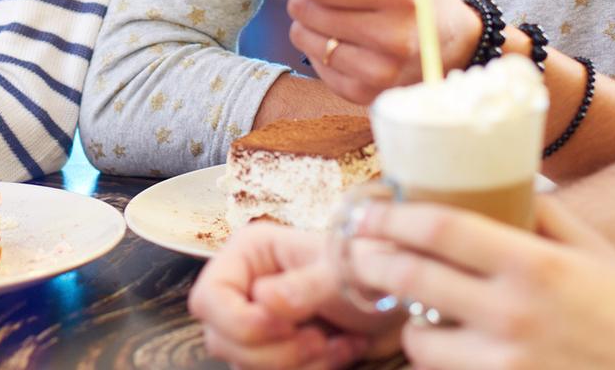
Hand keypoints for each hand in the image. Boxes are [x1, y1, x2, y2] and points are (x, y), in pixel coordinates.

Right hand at [188, 222, 386, 369]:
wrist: (406, 302)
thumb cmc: (376, 270)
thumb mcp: (346, 269)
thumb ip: (305, 284)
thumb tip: (265, 302)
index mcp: (249, 255)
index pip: (209, 297)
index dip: (238, 320)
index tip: (281, 326)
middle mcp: (245, 289)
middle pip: (220, 338)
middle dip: (272, 350)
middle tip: (316, 338)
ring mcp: (258, 324)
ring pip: (243, 364)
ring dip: (294, 363)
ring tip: (335, 343)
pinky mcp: (275, 352)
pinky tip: (341, 351)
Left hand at [286, 0, 479, 103]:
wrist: (454, 48)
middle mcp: (393, 38)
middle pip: (304, 8)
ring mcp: (378, 72)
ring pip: (301, 36)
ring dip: (310, 20)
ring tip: (339, 14)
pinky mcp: (363, 95)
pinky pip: (312, 62)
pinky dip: (321, 47)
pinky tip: (346, 40)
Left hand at [346, 196, 614, 369]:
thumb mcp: (595, 252)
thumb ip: (544, 216)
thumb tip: (501, 183)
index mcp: (535, 266)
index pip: (441, 231)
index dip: (393, 218)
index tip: (369, 210)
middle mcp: (514, 315)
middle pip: (414, 279)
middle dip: (374, 260)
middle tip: (358, 250)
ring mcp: (506, 365)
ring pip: (420, 342)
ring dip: (408, 323)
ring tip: (410, 308)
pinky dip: (439, 361)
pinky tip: (444, 346)